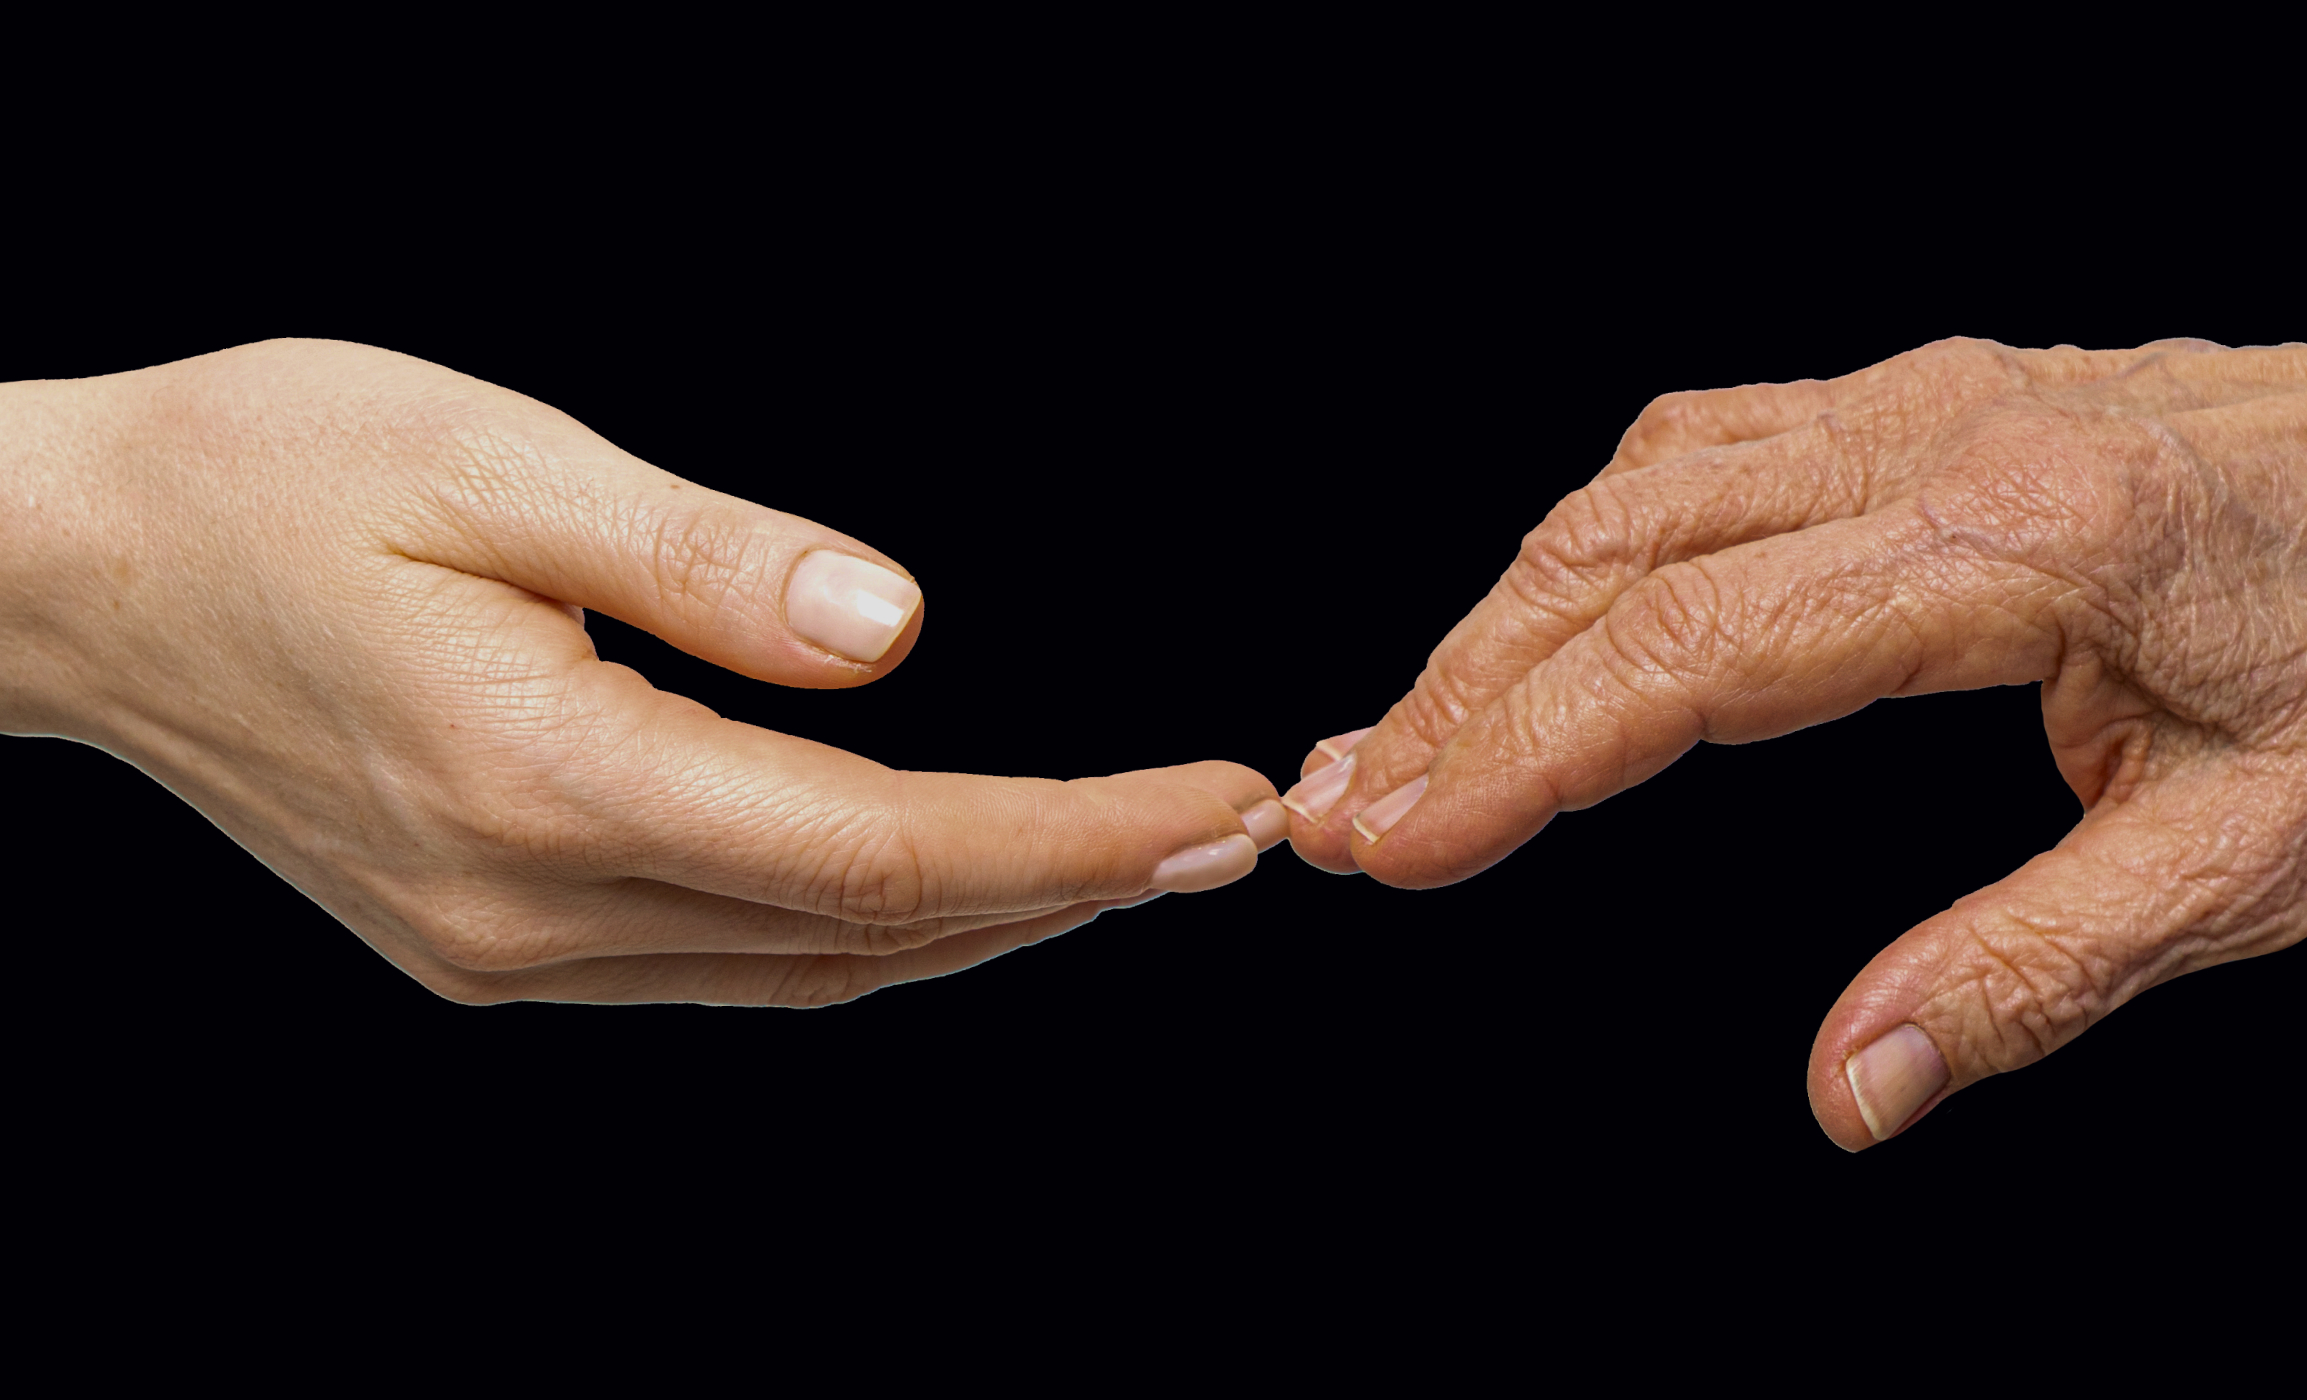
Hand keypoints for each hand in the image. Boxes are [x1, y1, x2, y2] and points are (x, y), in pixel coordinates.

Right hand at [0, 341, 1284, 1003]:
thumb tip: (903, 633)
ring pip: (814, 969)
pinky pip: (735, 961)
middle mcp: (535, 906)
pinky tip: (962, 882)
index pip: (884, 852)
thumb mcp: (489, 461)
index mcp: (546, 779)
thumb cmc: (263, 480)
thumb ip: (708, 560)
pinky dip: (876, 929)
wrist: (72, 579)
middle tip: (1234, 828)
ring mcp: (510, 947)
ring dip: (993, 923)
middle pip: (874, 935)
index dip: (1073, 837)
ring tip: (1139, 858)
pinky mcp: (496, 942)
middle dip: (1075, 887)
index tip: (1214, 802)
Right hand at [1283, 265, 2306, 1147]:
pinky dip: (1577, 548)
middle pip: (1618, 554)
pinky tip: (1532, 624)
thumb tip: (1853, 1086)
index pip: (1698, 648)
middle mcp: (1934, 439)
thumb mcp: (2253, 856)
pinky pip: (1690, 448)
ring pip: (1629, 489)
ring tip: (1395, 745)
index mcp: (2016, 545)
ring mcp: (1910, 398)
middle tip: (1339, 820)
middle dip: (1454, 695)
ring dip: (1492, 621)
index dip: (1524, 752)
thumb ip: (2039, 969)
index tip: (1403, 840)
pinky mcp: (1907, 397)